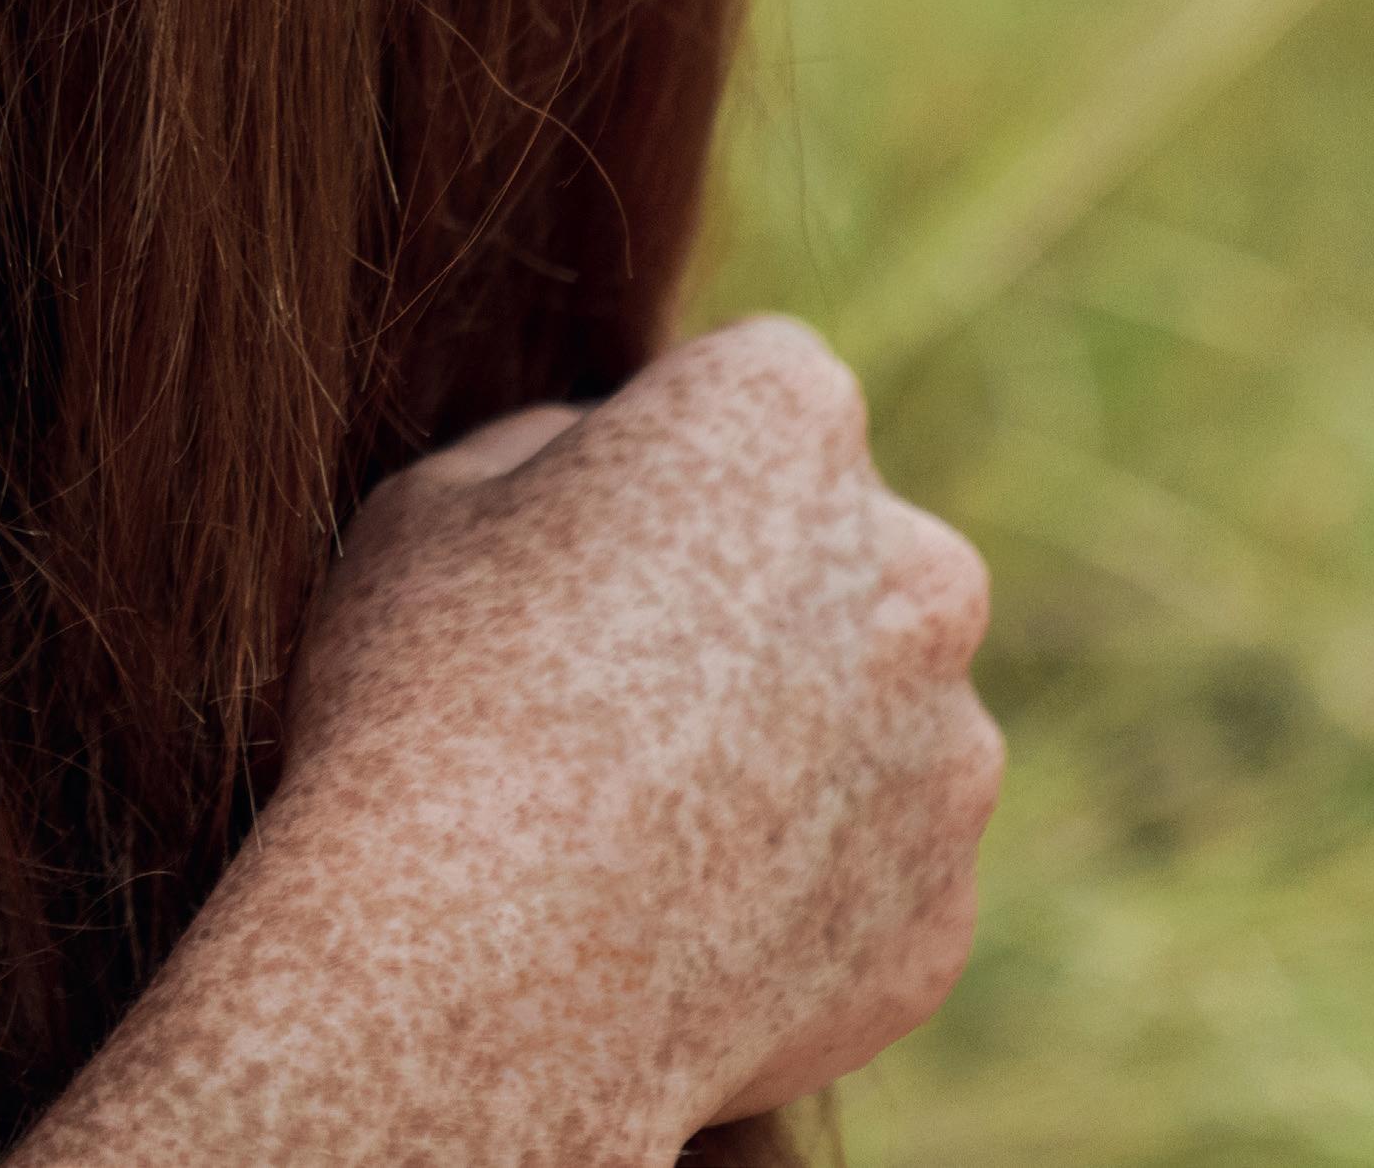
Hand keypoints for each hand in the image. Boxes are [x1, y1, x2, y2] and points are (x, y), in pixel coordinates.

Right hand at [277, 316, 1000, 1134]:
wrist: (476, 981)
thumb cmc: (423, 701)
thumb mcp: (425, 506)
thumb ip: (547, 455)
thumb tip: (601, 473)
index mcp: (784, 421)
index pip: (748, 393)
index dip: (650, 460)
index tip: (566, 542)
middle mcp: (916, 570)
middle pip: (836, 552)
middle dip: (747, 594)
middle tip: (593, 681)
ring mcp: (950, 754)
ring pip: (867, 717)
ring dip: (779, 742)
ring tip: (617, 821)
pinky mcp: (942, 915)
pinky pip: (867, 872)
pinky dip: (789, 884)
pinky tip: (661, 919)